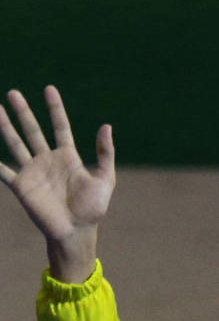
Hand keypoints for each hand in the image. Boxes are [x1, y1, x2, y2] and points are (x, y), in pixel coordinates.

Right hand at [1, 86, 114, 283]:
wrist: (77, 231)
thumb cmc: (93, 208)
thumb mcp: (105, 179)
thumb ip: (105, 153)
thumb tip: (106, 126)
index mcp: (68, 157)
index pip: (60, 126)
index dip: (55, 108)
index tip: (49, 89)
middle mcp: (47, 160)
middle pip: (32, 130)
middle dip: (23, 112)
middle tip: (13, 93)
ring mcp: (32, 171)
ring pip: (14, 143)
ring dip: (4, 126)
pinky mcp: (21, 186)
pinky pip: (3, 170)